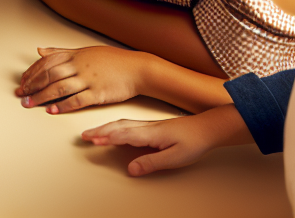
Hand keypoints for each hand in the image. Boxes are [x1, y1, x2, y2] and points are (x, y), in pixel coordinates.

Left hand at [18, 45, 147, 112]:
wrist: (137, 69)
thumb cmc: (112, 61)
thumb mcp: (85, 51)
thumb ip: (60, 51)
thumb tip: (39, 50)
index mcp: (75, 55)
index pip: (47, 62)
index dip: (32, 72)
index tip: (22, 82)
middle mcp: (79, 65)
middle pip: (49, 75)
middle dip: (32, 85)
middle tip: (20, 94)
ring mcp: (89, 79)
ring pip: (59, 87)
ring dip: (42, 96)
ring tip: (29, 103)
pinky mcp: (98, 93)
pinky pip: (77, 100)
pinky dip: (63, 105)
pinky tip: (52, 110)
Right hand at [80, 105, 249, 176]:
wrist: (209, 128)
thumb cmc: (194, 141)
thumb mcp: (174, 157)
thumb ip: (151, 162)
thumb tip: (131, 169)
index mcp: (150, 134)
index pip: (122, 135)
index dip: (105, 137)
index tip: (91, 140)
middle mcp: (147, 127)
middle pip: (118, 127)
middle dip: (100, 131)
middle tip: (85, 136)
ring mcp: (150, 125)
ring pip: (122, 124)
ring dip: (107, 128)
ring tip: (95, 133)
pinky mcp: (154, 126)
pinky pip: (129, 124)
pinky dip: (117, 126)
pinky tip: (116, 129)